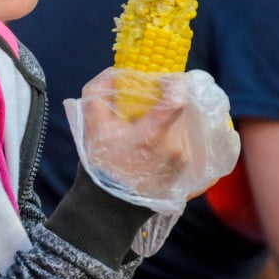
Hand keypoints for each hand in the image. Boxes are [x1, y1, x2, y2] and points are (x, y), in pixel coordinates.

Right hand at [80, 69, 186, 198]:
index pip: (177, 100)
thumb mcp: (92, 127)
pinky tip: (152, 146)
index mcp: (153, 135)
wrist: (112, 204)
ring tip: (146, 130)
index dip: (173, 83)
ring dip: (167, 123)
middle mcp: (174, 147)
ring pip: (181, 127)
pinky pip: (182, 143)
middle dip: (164, 105)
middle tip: (147, 108)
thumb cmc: (102, 164)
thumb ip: (98, 94)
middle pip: (178, 112)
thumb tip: (114, 73)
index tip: (164, 79)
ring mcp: (182, 160)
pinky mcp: (185, 170)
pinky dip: (169, 139)